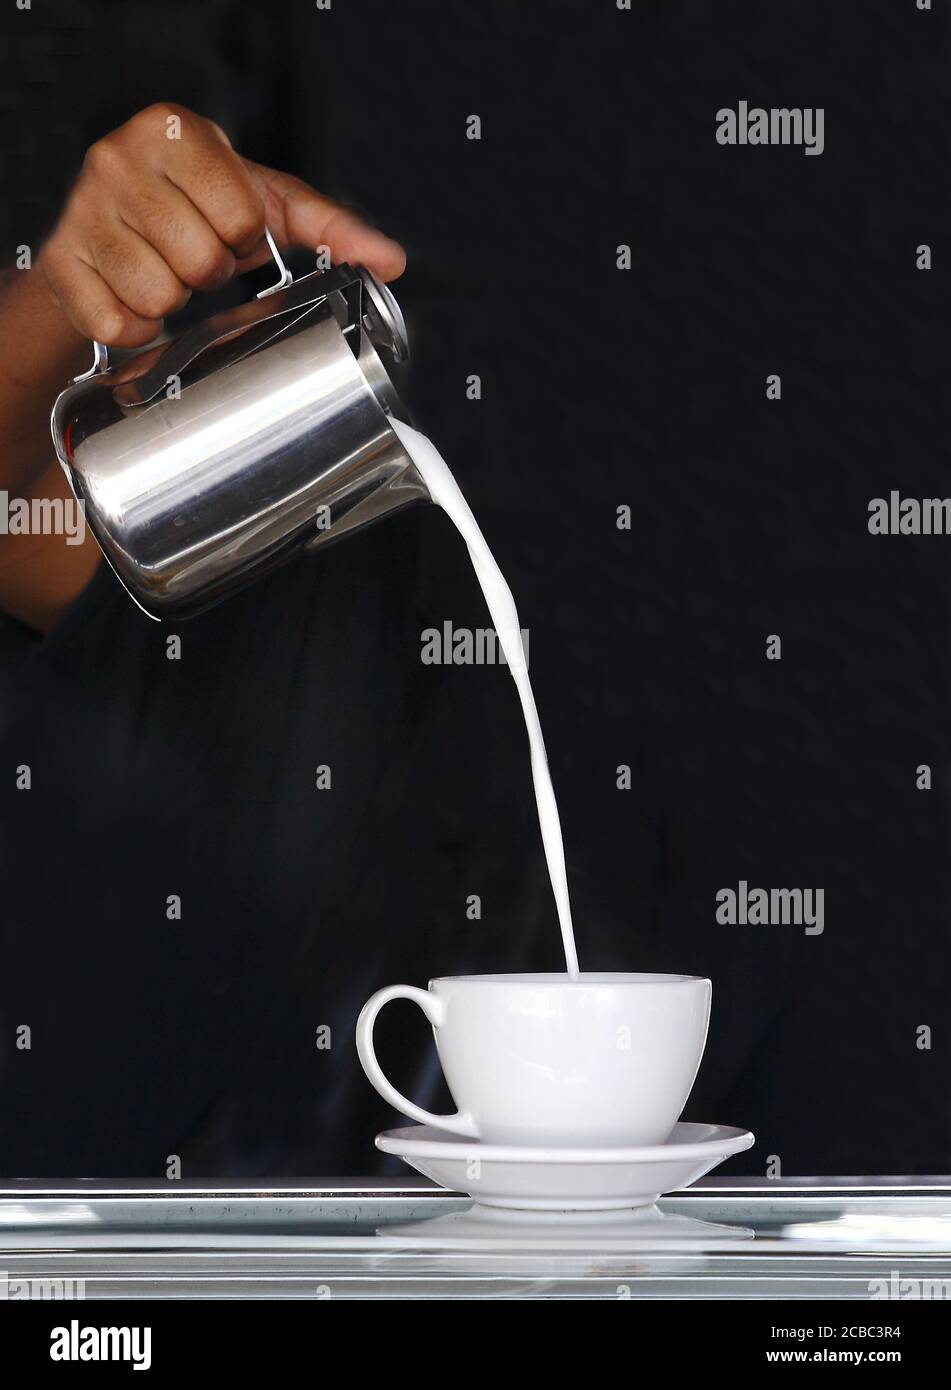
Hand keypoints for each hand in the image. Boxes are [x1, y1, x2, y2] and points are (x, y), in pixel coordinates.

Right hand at [38, 103, 405, 348]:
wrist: (108, 231)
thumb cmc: (192, 211)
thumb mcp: (261, 202)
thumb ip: (330, 228)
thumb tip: (392, 261)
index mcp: (176, 132)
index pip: (241, 217)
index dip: (243, 240)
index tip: (227, 231)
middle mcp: (119, 160)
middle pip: (202, 262)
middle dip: (208, 274)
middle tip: (193, 257)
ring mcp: (83, 211)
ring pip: (161, 297)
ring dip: (172, 302)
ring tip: (163, 272)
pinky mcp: (62, 263)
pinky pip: (119, 322)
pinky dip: (135, 326)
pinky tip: (133, 297)